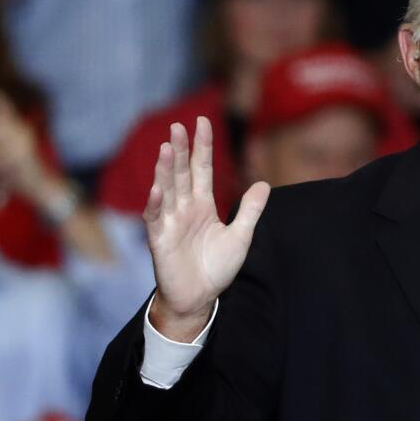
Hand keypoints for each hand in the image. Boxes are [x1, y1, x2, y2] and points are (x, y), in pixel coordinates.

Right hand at [144, 118, 269, 341]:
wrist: (200, 298)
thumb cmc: (216, 268)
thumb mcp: (241, 236)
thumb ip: (250, 211)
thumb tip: (264, 184)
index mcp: (203, 205)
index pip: (202, 169)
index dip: (203, 147)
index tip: (203, 122)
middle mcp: (184, 208)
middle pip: (182, 174)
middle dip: (182, 150)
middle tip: (179, 126)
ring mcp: (170, 222)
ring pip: (167, 190)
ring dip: (166, 170)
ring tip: (169, 147)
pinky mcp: (160, 239)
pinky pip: (156, 218)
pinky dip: (156, 204)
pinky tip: (158, 189)